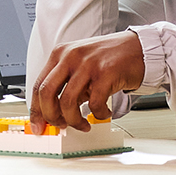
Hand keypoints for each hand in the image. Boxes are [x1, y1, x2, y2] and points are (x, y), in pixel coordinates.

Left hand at [29, 31, 145, 132]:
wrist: (139, 49)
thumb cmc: (110, 59)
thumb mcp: (80, 65)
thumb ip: (66, 84)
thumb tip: (53, 113)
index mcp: (60, 54)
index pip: (38, 85)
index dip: (36, 110)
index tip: (38, 125)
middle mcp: (71, 57)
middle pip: (47, 93)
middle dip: (51, 116)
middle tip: (61, 126)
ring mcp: (87, 64)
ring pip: (67, 102)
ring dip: (74, 120)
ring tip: (83, 124)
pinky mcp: (105, 73)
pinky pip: (94, 104)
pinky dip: (98, 114)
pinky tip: (103, 112)